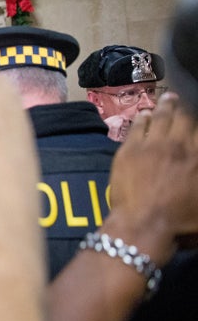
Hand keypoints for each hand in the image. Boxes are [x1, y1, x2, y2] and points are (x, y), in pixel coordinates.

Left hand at [107, 93, 197, 264]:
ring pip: (160, 118)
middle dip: (183, 108)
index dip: (196, 125)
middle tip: (179, 101)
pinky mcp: (130, 149)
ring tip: (166, 99)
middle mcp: (179, 146)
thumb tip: (195, 165)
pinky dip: (142, 118)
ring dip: (164, 106)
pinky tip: (143, 114)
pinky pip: (137, 127)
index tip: (194, 122)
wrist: (144, 221)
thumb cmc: (180, 220)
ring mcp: (153, 145)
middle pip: (183, 119)